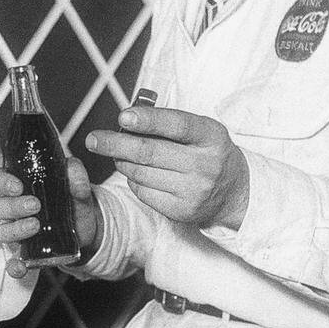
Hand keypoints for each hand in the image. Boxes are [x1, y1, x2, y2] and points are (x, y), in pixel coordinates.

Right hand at [0, 156, 100, 278]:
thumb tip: (72, 168)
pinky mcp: (24, 253)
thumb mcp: (78, 188)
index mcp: (18, 187)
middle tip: (35, 205)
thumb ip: (76, 178)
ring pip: (1, 231)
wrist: (86, 228)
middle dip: (13, 206)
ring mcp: (15, 231)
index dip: (2, 182)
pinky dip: (14, 266)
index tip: (18, 186)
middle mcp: (11, 209)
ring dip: (15, 230)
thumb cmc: (73, 202)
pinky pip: (12, 262)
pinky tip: (21, 266)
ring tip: (36, 226)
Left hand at [85, 104, 249, 229]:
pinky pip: (143, 192)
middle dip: (115, 144)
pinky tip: (137, 173)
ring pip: (140, 173)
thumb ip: (168, 123)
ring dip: (122, 161)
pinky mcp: (181, 210)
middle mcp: (205, 165)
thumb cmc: (208, 153)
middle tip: (94, 139)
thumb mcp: (201, 131)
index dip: (148, 120)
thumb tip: (126, 119)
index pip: (177, 125)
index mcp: (212, 137)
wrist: (234, 193)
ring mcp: (193, 190)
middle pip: (149, 152)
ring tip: (118, 154)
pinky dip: (133, 180)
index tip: (123, 116)